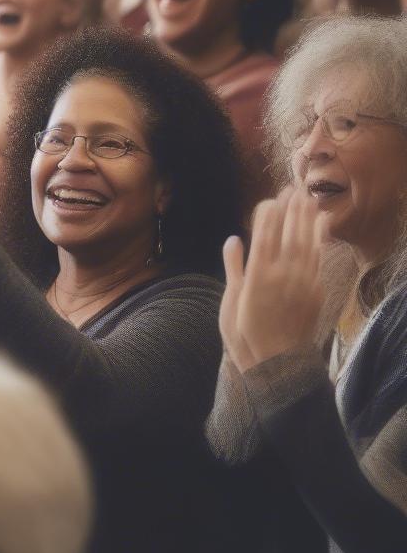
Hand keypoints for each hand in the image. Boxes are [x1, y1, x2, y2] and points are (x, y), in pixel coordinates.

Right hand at [222, 188, 327, 370]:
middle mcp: (283, 274)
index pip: (265, 234)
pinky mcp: (316, 292)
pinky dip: (320, 241)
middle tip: (294, 189)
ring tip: (310, 201)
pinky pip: (319, 260)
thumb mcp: (231, 300)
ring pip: (309, 243)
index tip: (270, 198)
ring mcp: (303, 282)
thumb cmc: (245, 333)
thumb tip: (234, 240)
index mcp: (258, 274)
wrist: (277, 363)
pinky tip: (321, 228)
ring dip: (309, 220)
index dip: (269, 213)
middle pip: (290, 233)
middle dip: (292, 209)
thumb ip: (234, 267)